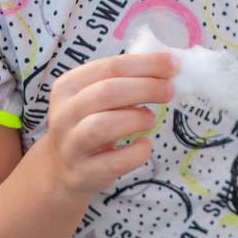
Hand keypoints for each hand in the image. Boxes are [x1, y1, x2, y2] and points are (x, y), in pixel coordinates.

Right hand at [43, 52, 176, 195]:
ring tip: (150, 119)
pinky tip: (144, 145)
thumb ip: (128, 81)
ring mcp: (71, 145)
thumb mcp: (100, 98)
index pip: (110, 67)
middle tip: (169, 91)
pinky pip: (116, 162)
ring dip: (136, 119)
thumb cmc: (92, 122)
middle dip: (146, 88)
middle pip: (107, 92)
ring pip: (102, 125)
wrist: (65, 167)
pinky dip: (137, 152)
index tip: (173, 65)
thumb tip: (168, 67)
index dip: (146, 64)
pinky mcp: (84, 172)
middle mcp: (64, 114)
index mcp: (68, 86)